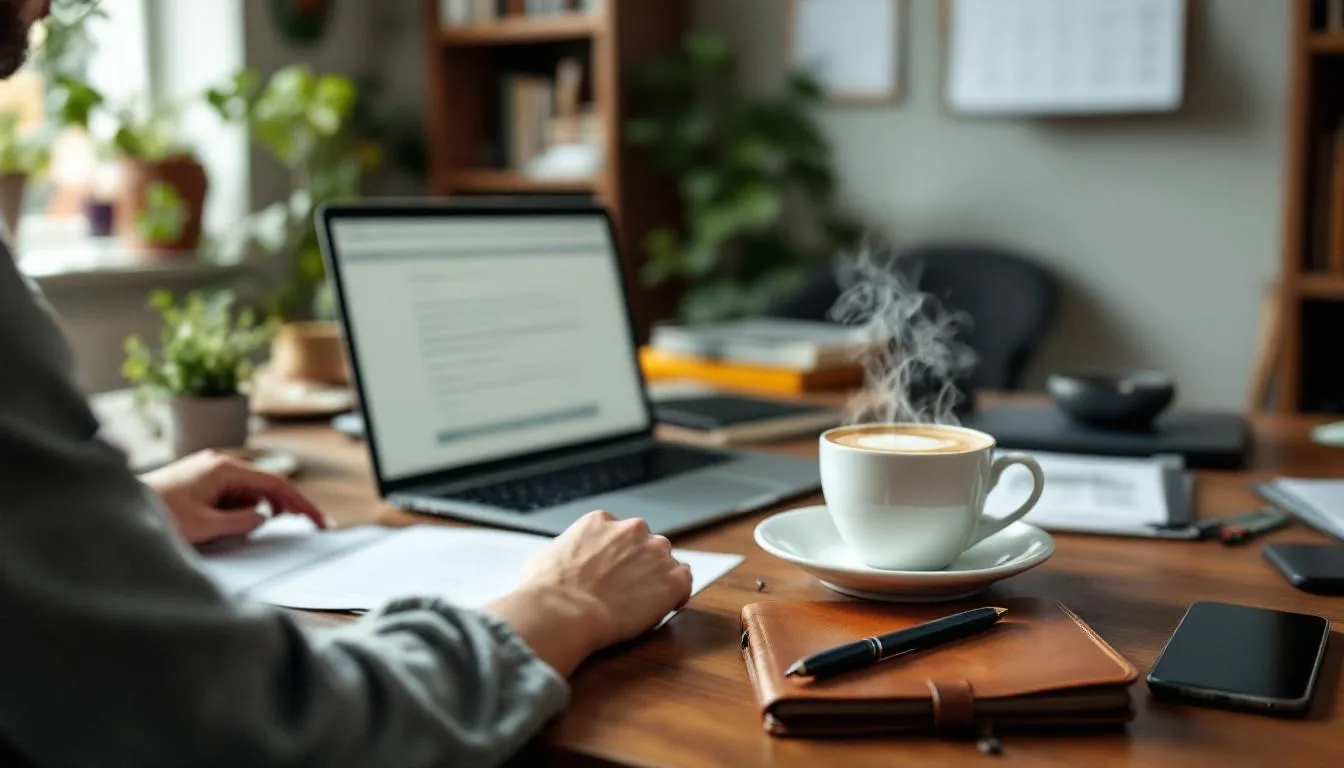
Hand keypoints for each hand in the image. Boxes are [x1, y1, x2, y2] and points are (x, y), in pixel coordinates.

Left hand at [142, 450, 327, 545]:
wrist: (113, 515)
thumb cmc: (155, 516)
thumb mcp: (205, 526)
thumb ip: (241, 522)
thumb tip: (262, 520)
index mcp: (224, 468)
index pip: (275, 484)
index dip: (301, 504)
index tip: (318, 522)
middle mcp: (218, 465)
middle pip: (263, 487)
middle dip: (278, 510)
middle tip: (297, 531)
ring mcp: (207, 473)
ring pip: (246, 495)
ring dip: (250, 515)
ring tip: (241, 534)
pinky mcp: (198, 485)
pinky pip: (229, 498)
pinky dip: (234, 514)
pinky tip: (227, 529)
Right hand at [485, 511, 691, 675]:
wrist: (564, 612)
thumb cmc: (547, 589)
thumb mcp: (543, 556)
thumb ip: (562, 551)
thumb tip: (558, 559)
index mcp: (601, 521)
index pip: (618, 534)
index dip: (616, 556)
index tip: (611, 574)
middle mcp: (633, 529)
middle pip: (645, 544)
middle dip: (638, 564)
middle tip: (625, 590)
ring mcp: (656, 553)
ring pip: (667, 562)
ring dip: (658, 578)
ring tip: (642, 603)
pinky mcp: (672, 579)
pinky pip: (685, 582)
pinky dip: (678, 595)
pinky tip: (665, 607)